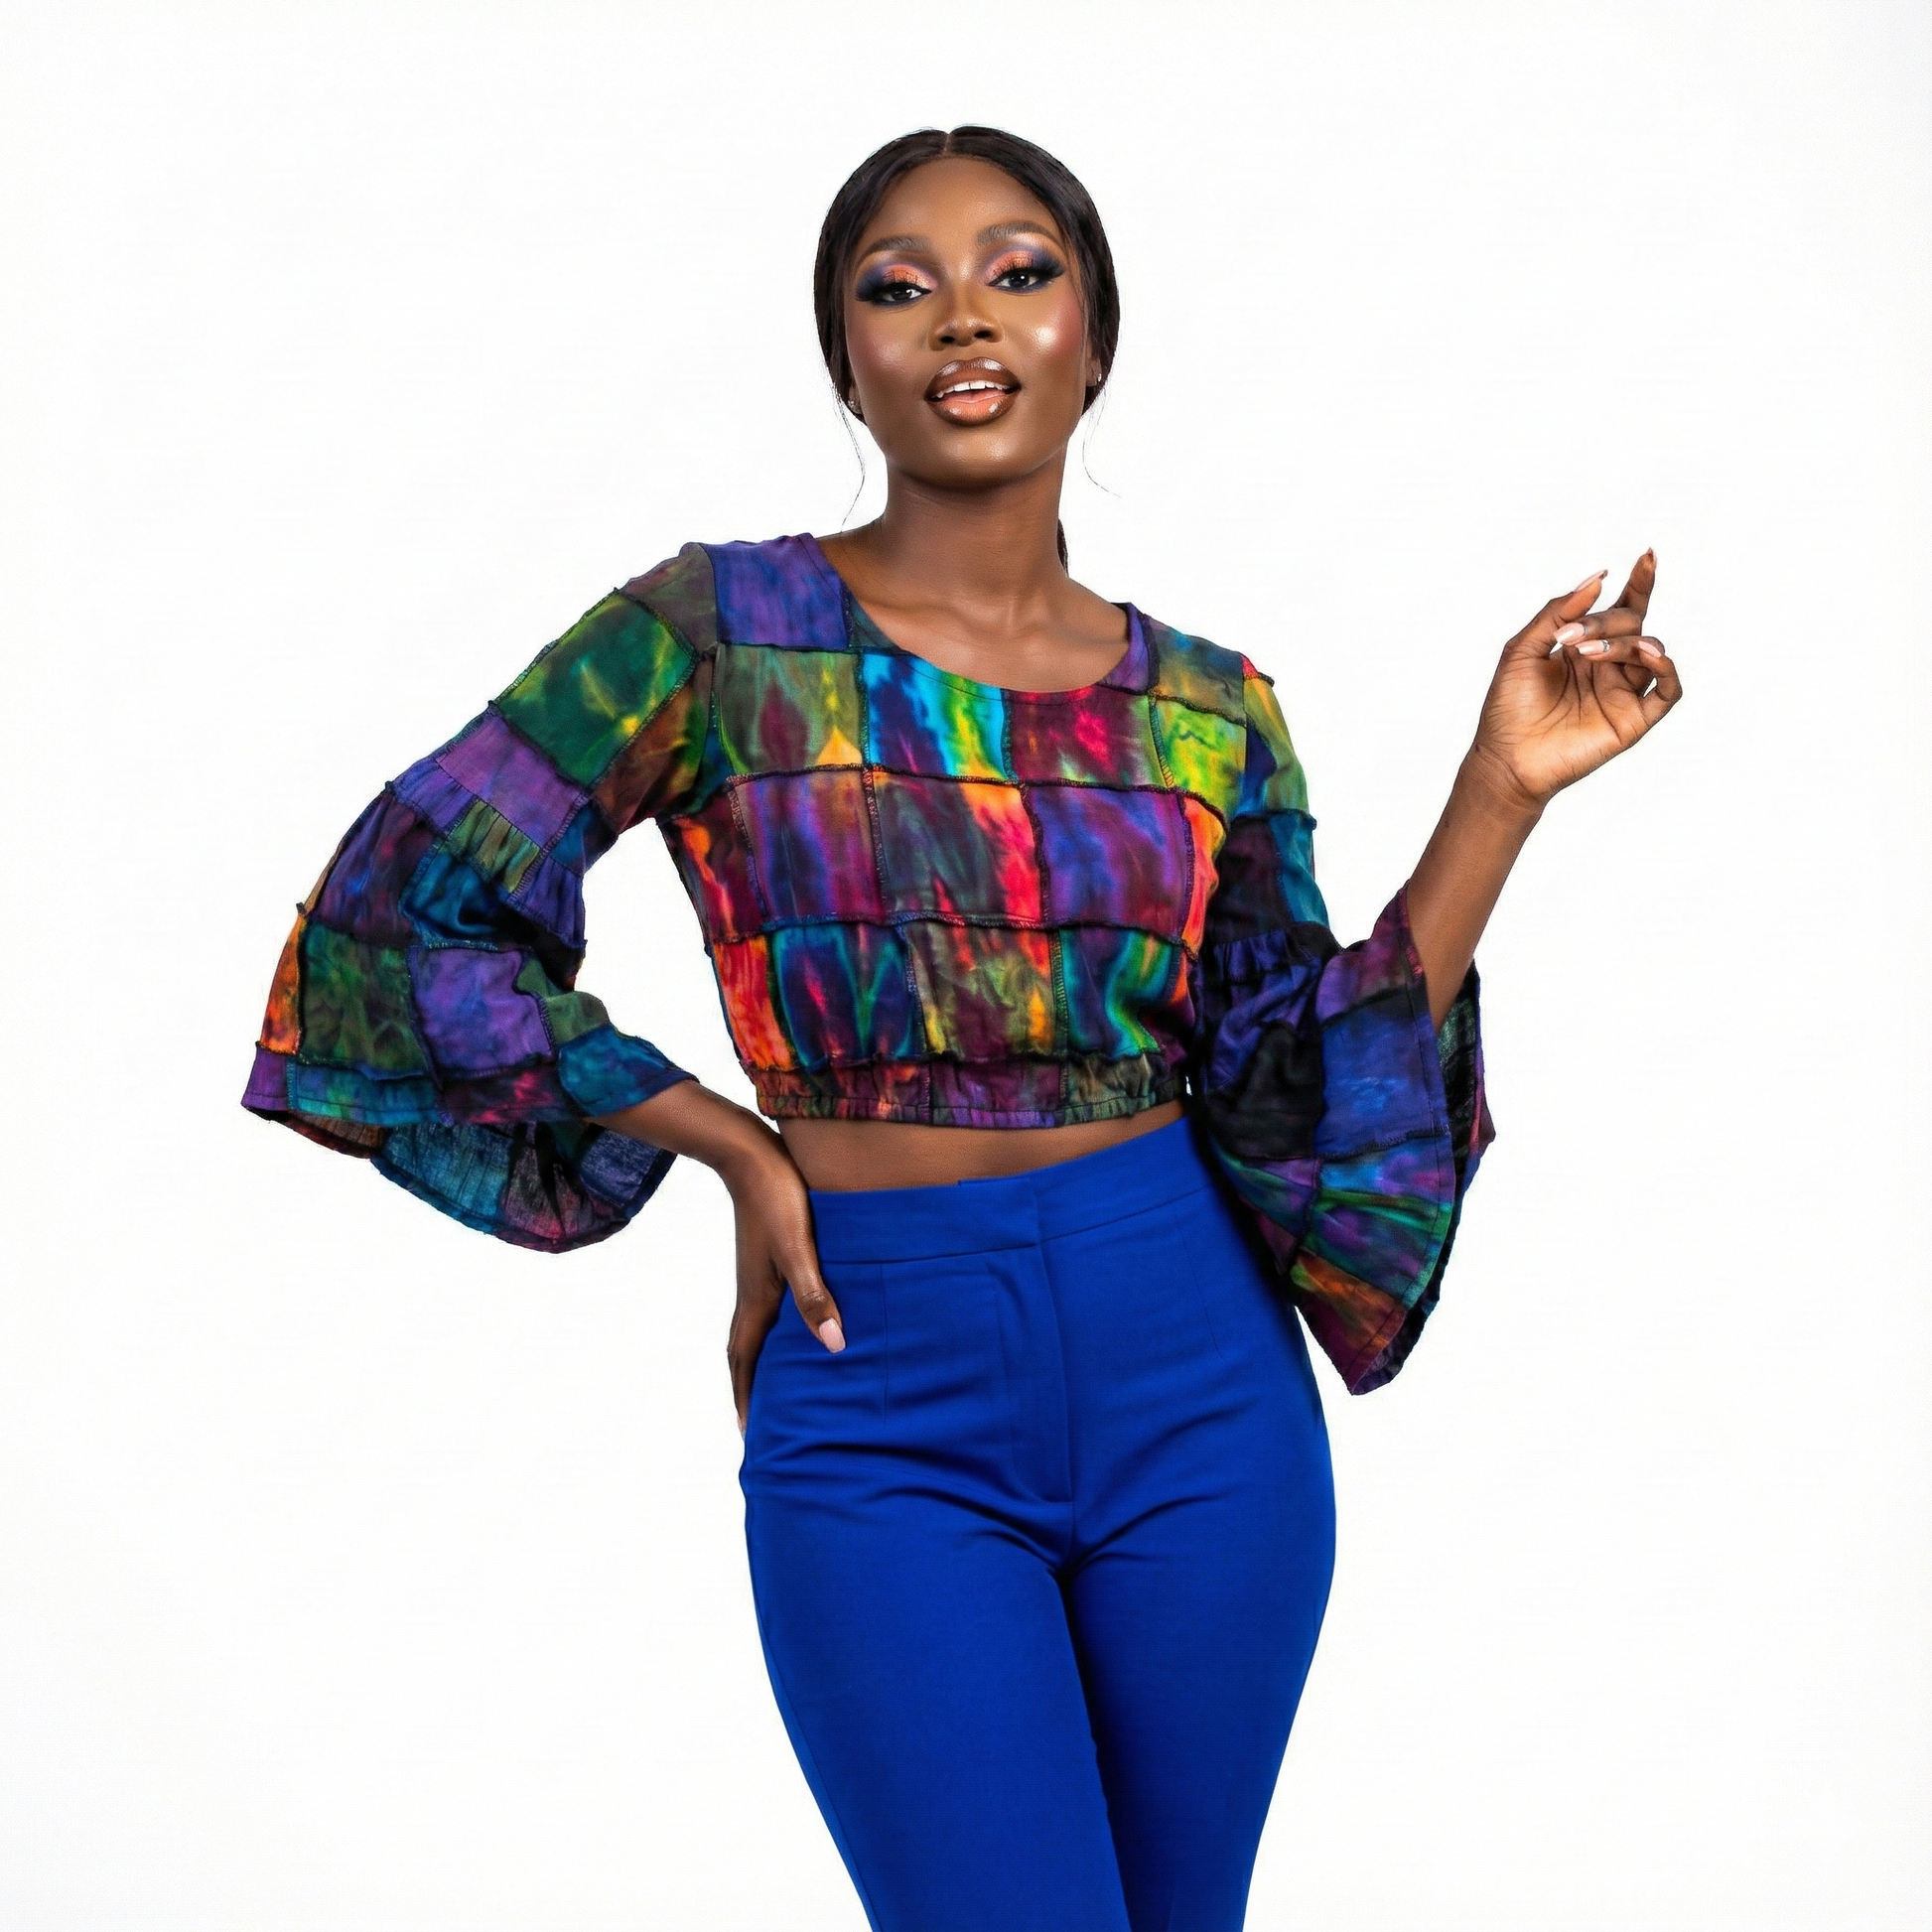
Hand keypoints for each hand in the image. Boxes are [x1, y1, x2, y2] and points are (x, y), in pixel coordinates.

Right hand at [716, 1130, 844, 1434]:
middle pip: (746, 1353)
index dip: (747, 1398)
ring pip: (758, 1330)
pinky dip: (779, 1327)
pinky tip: (800, 1323)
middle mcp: (752, 1294)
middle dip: (752, 1388)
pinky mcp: (769, 1257)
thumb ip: (814, 1296)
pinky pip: (770, 1306)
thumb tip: (832, 1345)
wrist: (752, 1154)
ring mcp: (758, 1276)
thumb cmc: (777, 1200)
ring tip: (783, 1382)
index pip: (744, 1362)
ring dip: (764, 1359)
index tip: (751, 1435)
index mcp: (755, 1300)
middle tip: (765, 1421)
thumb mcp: (798, 1250)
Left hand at [1467, 552, 1683, 813]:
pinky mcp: (1633, 720)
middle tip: (1571, 640)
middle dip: (1606, 622)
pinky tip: (1650, 655)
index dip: (1638, 583)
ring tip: (1590, 653)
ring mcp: (1622, 693)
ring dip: (1625, 643)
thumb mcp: (1522, 650)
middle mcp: (1607, 667)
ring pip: (1648, 651)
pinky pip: (1668, 690)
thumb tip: (1598, 577)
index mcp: (1583, 648)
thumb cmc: (1508, 708)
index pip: (1620, 610)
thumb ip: (1558, 612)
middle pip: (1631, 625)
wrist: (1506, 760)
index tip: (1647, 555)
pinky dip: (1667, 669)